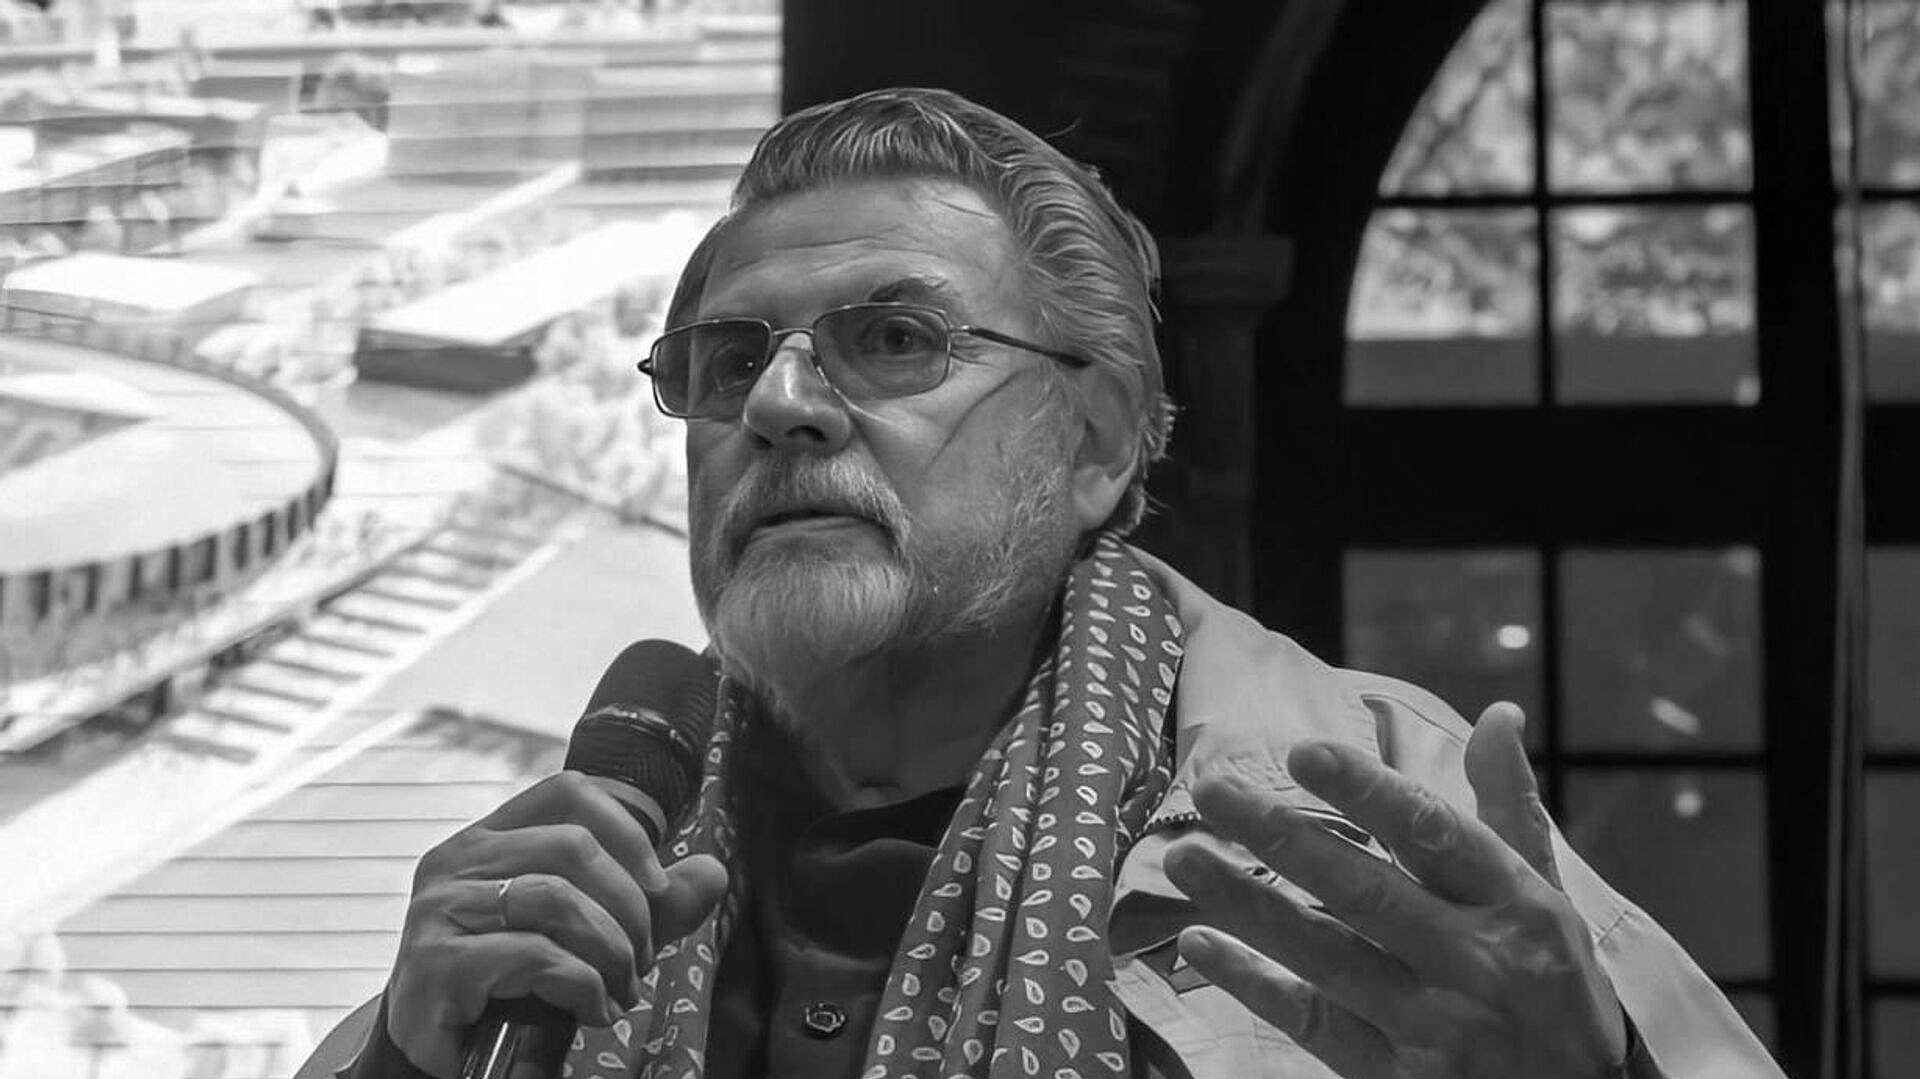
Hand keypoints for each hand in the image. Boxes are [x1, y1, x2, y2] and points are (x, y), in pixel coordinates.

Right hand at [385, 771, 728, 1077]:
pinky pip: (533, 954)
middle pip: (572, 846)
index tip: (657, 885)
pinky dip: (582, 985)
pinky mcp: (436, 962)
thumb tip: (713, 873)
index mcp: (488, 838)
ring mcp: (439, 908)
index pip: (568, 791)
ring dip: (611, 952)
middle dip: (630, 908)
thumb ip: (648, 904)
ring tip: (622, 991)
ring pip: (557, 898)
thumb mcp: (590, 936)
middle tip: (642, 961)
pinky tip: (593, 1011)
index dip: (626, 830)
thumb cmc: (512, 986)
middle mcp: (455, 861)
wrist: (445, 1056)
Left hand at [1162, 703, 1627, 1078]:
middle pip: (1365, 892)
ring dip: (1249, 906)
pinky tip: (1200, 942)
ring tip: (1181, 858)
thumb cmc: (1556, 989)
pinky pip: (1314, 1023)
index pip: (1433, 835)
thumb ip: (1512, 809)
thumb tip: (1500, 714)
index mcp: (1515, 904)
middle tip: (1211, 790)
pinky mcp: (1396, 1077)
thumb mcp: (1551, 899)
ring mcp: (1434, 1026)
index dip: (1367, 792)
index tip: (1302, 752)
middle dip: (1283, 837)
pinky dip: (1255, 984)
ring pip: (1326, 957)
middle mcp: (1476, 961)